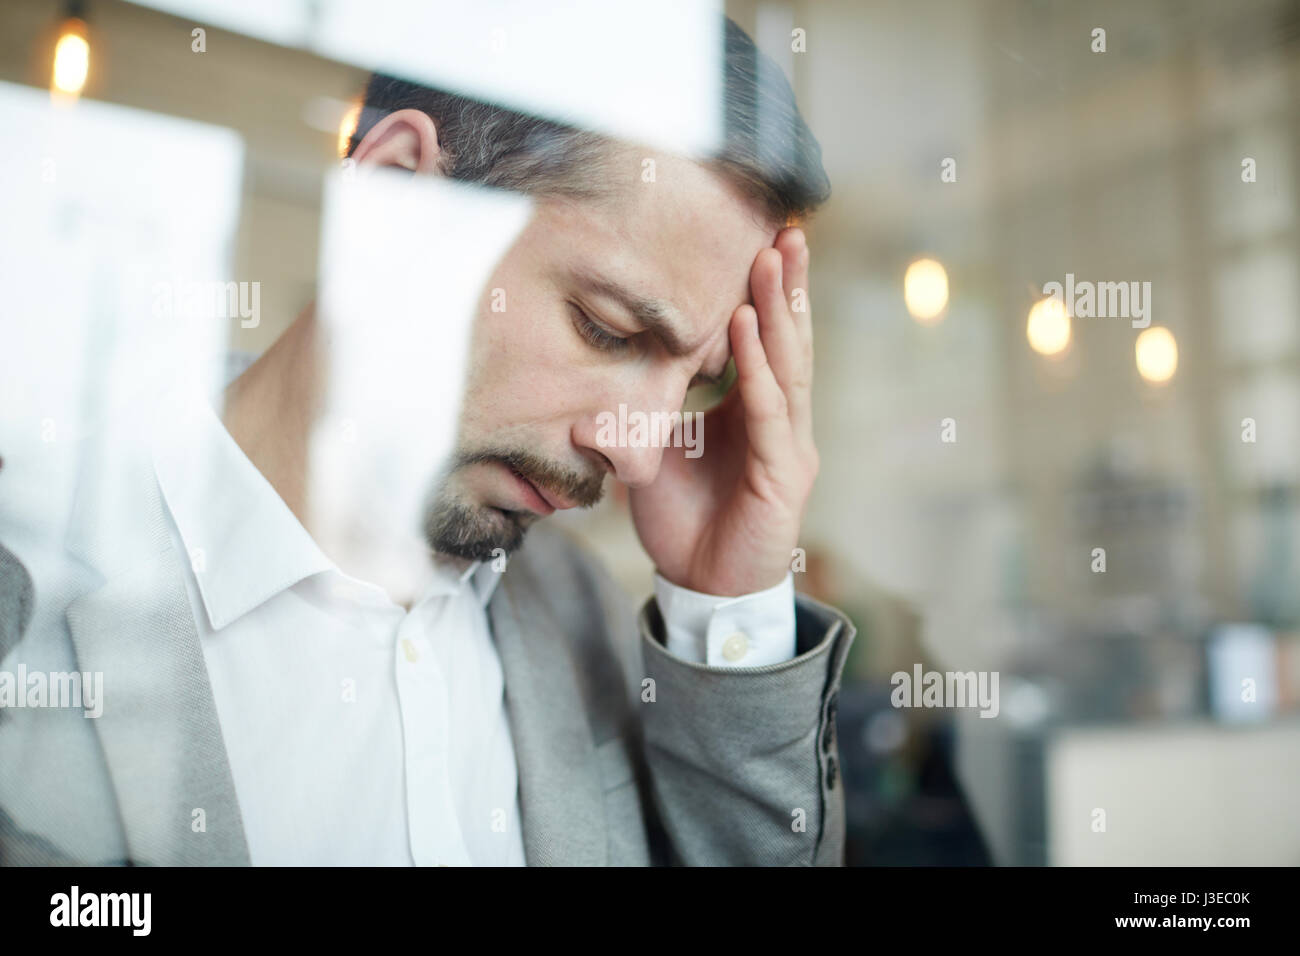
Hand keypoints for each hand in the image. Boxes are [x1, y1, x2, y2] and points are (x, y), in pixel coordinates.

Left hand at [629, 227, 817, 595]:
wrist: (702, 588)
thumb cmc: (685, 523)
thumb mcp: (653, 460)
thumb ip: (634, 423)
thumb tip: (582, 399)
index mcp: (756, 413)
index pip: (768, 343)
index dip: (768, 295)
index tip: (762, 241)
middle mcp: (781, 422)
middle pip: (789, 341)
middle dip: (787, 284)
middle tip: (786, 227)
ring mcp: (788, 446)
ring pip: (787, 366)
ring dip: (778, 310)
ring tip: (772, 257)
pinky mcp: (783, 475)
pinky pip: (770, 412)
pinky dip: (757, 368)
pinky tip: (749, 328)